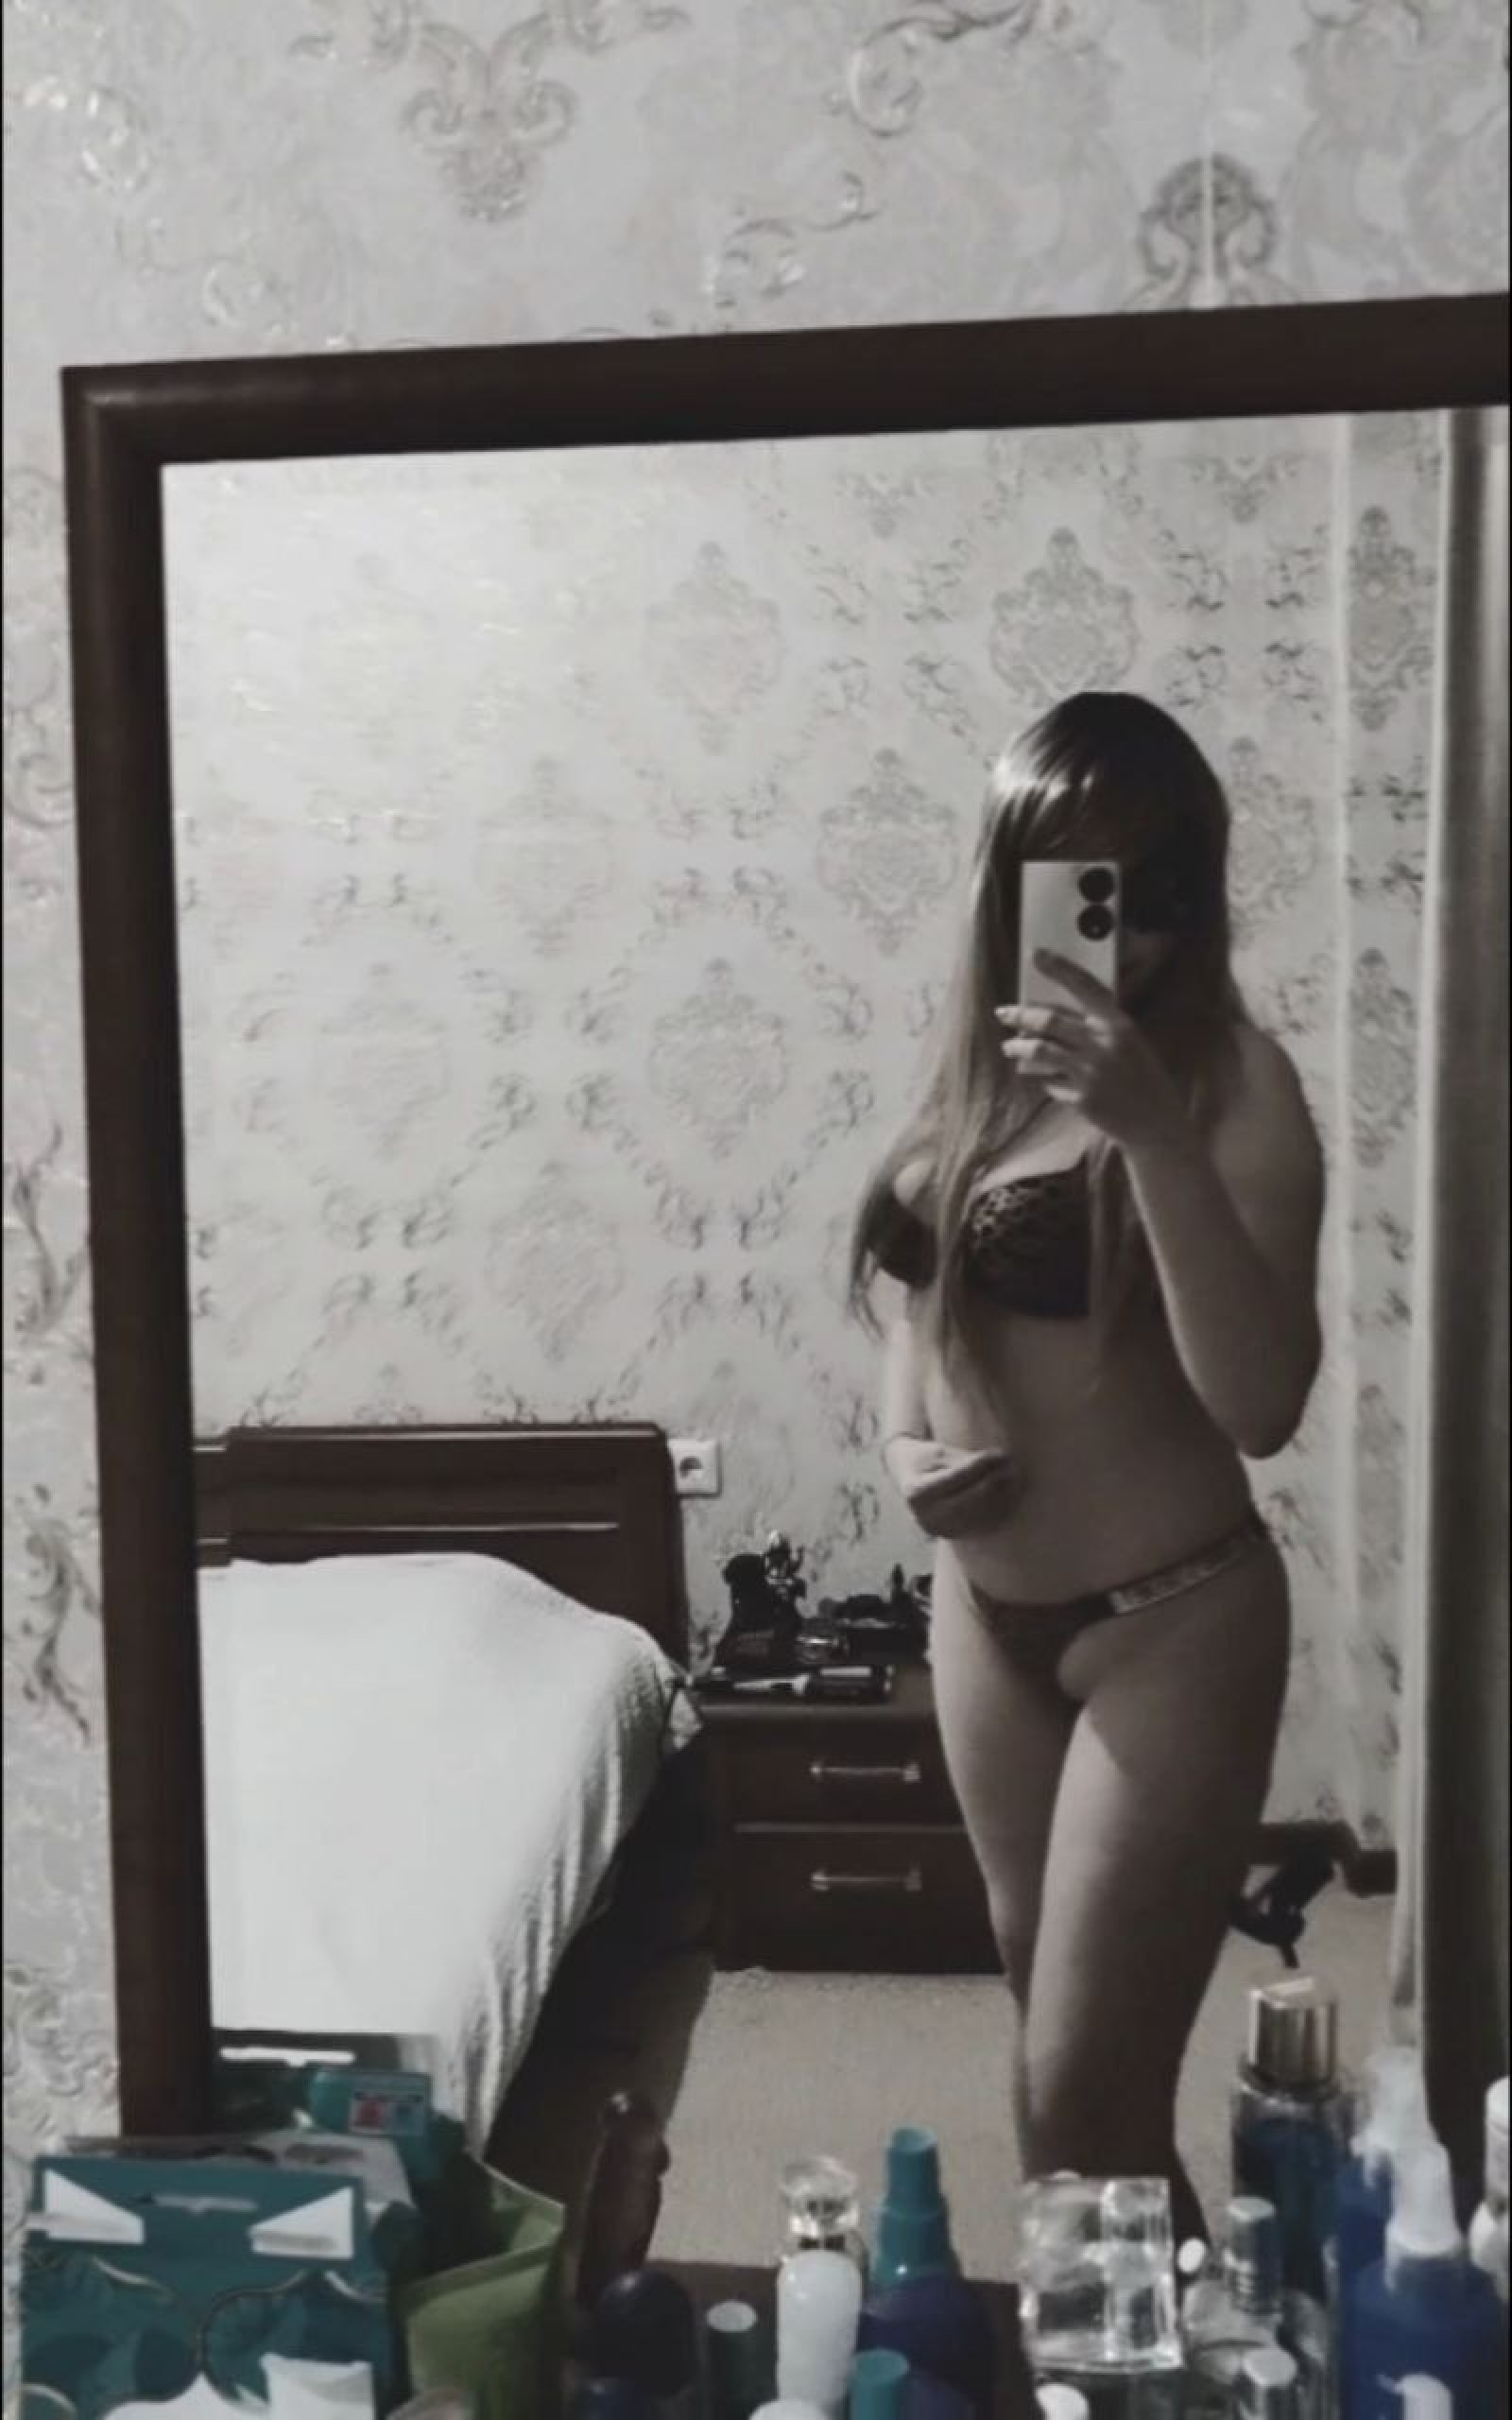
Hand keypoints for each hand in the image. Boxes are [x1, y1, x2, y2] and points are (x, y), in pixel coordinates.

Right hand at [883, 1436, 1016, 1539]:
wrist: (907, 1479)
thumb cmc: (922, 1459)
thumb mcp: (937, 1452)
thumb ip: (963, 1460)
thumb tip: (995, 1462)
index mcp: (917, 1492)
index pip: (956, 1478)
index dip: (981, 1466)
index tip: (1001, 1454)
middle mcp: (926, 1516)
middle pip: (970, 1500)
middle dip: (996, 1483)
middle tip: (1013, 1466)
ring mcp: (940, 1530)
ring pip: (979, 1515)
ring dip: (1003, 1497)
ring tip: (1017, 1478)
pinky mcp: (953, 1536)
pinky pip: (982, 1525)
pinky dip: (999, 1510)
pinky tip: (1012, 1495)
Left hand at [996, 952, 1189, 1152]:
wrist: (1156, 1122)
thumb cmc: (1141, 1078)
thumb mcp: (1129, 1043)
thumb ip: (1098, 1028)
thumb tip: (1052, 1016)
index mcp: (1119, 1024)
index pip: (1085, 987)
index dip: (1060, 969)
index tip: (1037, 955)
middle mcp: (1104, 1044)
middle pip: (1049, 1020)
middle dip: (1020, 1015)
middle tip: (1003, 1013)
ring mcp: (1092, 1072)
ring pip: (1040, 1050)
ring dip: (1018, 1047)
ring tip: (1009, 1047)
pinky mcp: (1082, 1097)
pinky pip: (1049, 1081)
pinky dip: (1042, 1078)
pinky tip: (1042, 1078)